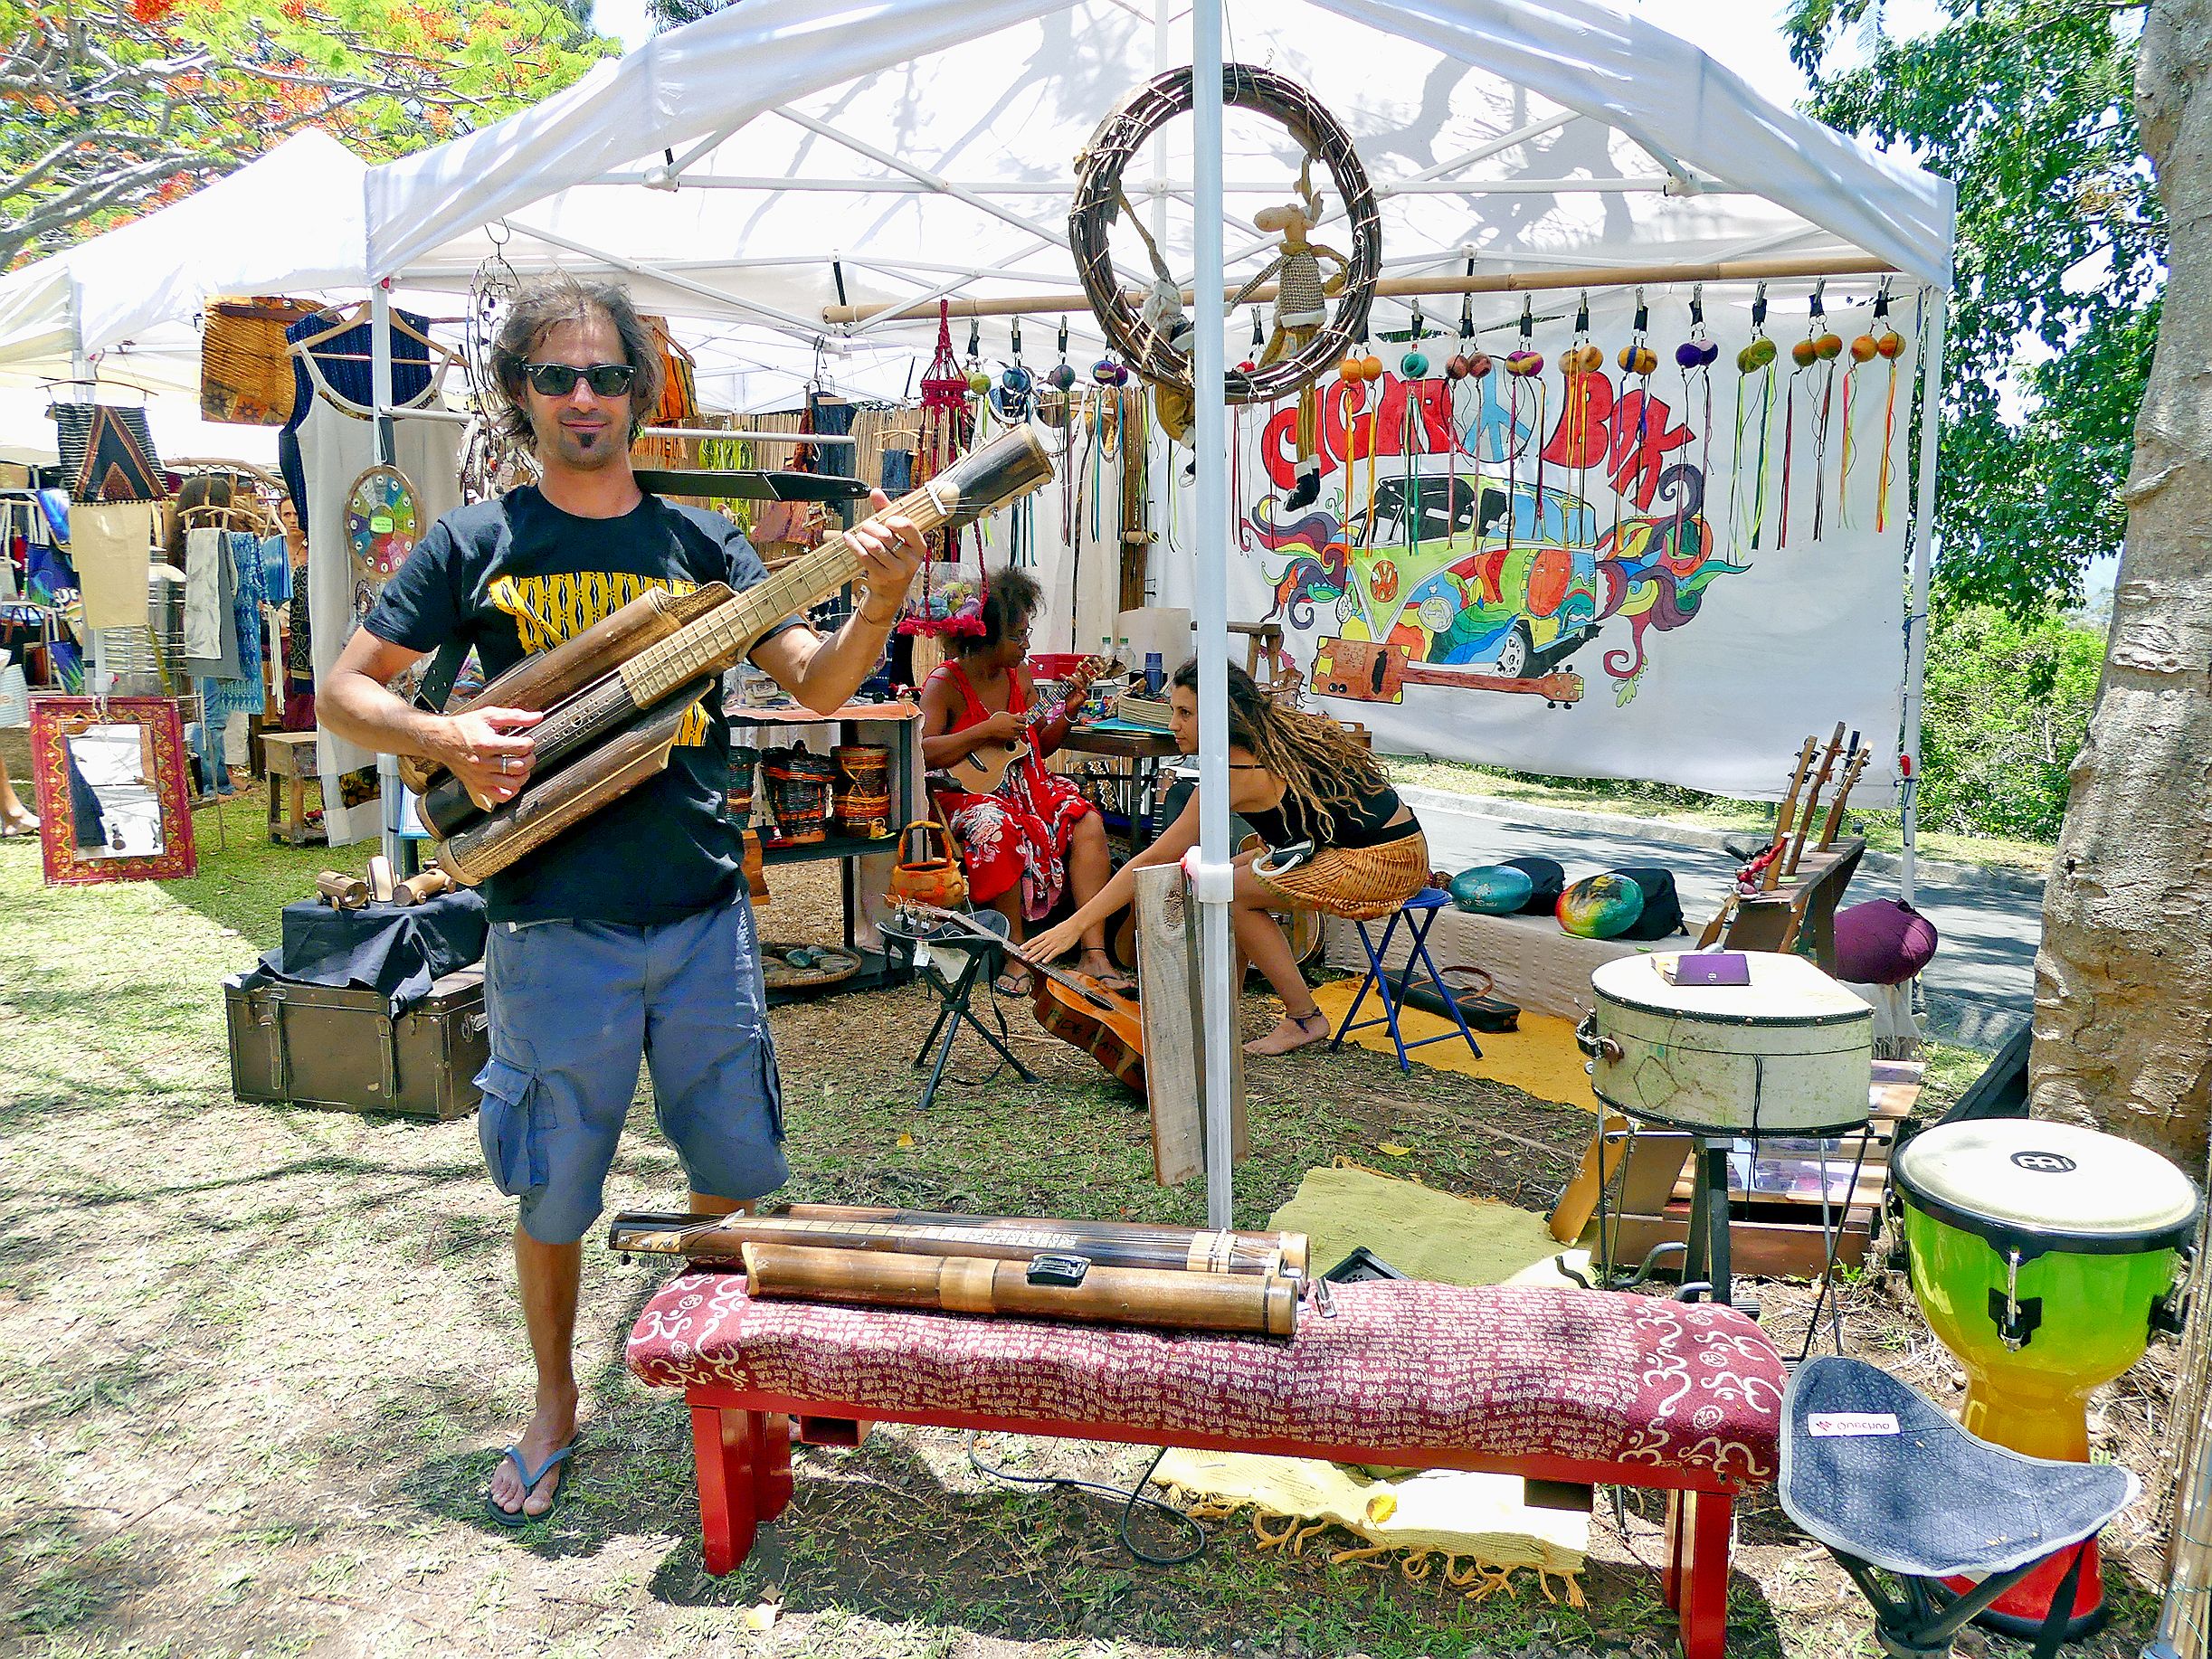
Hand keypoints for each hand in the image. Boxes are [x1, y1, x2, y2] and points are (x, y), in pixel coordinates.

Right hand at [432, 706, 541, 805]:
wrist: (441, 740)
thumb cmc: (463, 727)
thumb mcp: (489, 715)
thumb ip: (515, 716)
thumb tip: (537, 717)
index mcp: (486, 743)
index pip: (520, 747)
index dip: (530, 743)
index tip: (528, 740)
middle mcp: (483, 762)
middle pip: (519, 766)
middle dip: (530, 758)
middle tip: (527, 753)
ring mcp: (480, 776)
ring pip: (513, 783)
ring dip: (524, 775)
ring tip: (522, 766)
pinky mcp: (478, 785)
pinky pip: (500, 796)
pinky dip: (511, 791)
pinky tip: (512, 780)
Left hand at [851, 487, 925, 622]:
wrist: (890, 591)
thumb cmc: (894, 557)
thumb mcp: (895, 535)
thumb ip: (886, 512)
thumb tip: (875, 492)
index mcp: (919, 547)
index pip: (907, 526)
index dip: (892, 520)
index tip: (885, 521)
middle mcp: (912, 560)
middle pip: (886, 535)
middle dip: (871, 527)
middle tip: (865, 527)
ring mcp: (897, 571)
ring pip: (874, 546)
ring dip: (862, 537)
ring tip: (859, 534)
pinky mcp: (882, 578)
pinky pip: (864, 557)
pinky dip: (853, 545)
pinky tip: (849, 539)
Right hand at [976, 709, 1026, 742]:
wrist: (989, 729)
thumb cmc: (994, 721)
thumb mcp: (1003, 714)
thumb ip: (1012, 714)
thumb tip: (1017, 714)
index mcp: (1013, 718)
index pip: (1024, 719)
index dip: (1024, 720)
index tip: (1024, 720)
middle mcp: (1014, 725)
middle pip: (1025, 726)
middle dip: (1024, 726)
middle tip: (1023, 726)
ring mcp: (1013, 732)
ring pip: (1021, 733)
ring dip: (1020, 731)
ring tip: (1016, 730)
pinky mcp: (1011, 738)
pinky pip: (1017, 738)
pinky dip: (1016, 737)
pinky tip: (1013, 735)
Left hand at [1020, 916, 1083, 965]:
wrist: (1074, 926)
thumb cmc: (1064, 928)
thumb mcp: (1052, 931)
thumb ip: (1044, 938)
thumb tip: (1036, 942)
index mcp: (1046, 934)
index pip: (1034, 940)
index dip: (1027, 944)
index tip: (1021, 948)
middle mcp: (1049, 939)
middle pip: (1037, 947)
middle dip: (1030, 953)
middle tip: (1024, 957)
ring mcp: (1055, 943)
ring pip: (1044, 951)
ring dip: (1037, 956)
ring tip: (1031, 960)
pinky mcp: (1061, 948)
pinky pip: (1053, 953)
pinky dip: (1048, 958)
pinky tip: (1044, 961)